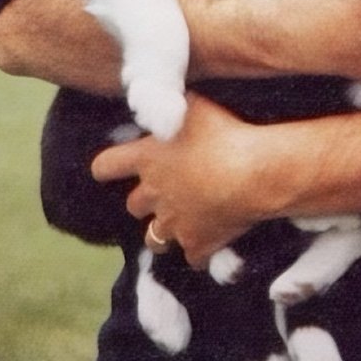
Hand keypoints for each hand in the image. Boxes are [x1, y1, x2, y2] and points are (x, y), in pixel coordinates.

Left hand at [91, 93, 271, 266]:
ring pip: (155, 238)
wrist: (254, 174)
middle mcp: (154, 194)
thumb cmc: (223, 134)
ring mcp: (174, 224)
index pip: (106, 166)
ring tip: (180, 223)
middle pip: (134, 205)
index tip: (110, 168)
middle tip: (165, 190)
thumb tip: (166, 102)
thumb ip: (174, 106)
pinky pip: (192, 258)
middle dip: (145, 200)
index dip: (107, 167)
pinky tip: (209, 244)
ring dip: (163, 232)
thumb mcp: (195, 106)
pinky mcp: (198, 244)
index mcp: (147, 159)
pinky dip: (198, 252)